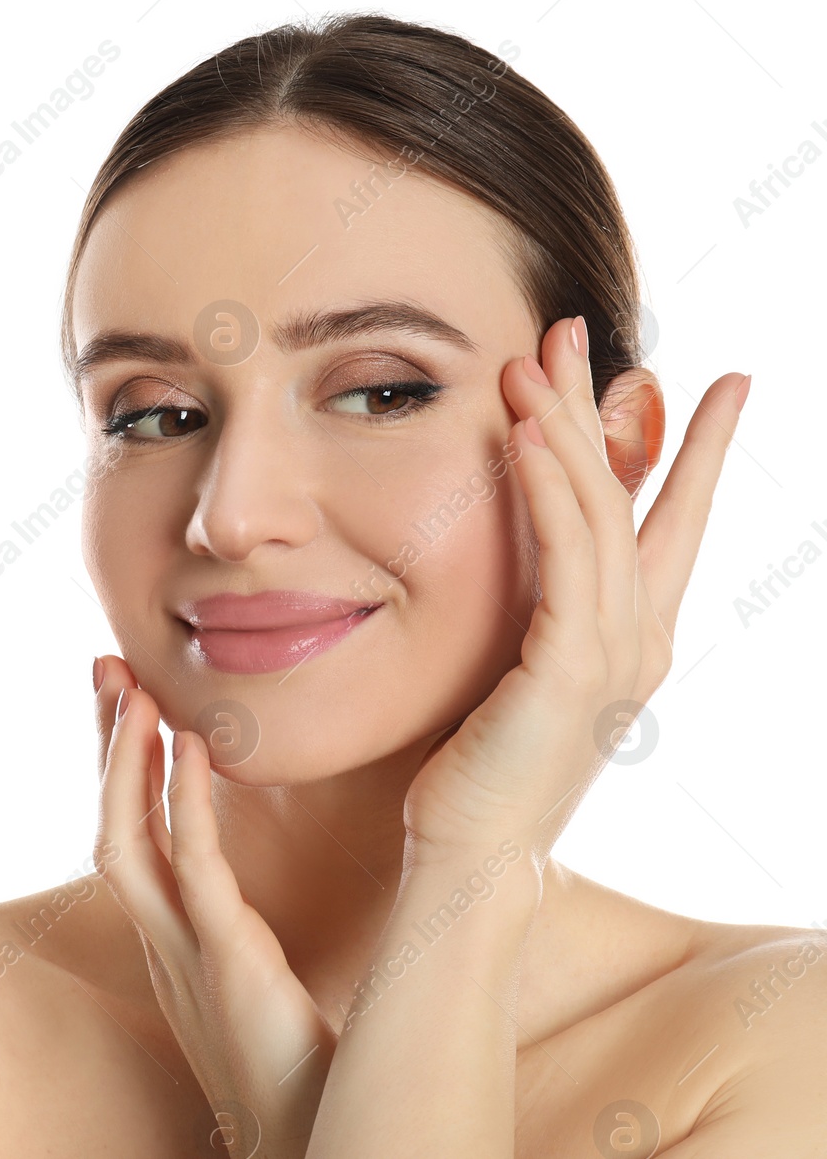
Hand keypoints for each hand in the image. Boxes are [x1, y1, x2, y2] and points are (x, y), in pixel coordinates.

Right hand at [94, 654, 336, 1156]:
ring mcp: (182, 953)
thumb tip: (271, 878)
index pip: (127, 834)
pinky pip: (193, 869)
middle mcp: (160, 941)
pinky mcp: (224, 960)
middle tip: (103, 667)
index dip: (120, 766)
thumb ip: (245, 929)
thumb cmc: (301, 1070)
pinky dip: (184, 803)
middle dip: (104, 745)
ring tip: (129, 691)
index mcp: (170, 940)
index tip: (126, 699)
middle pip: (109, 824)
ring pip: (127, 841)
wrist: (315, 1140)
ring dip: (123, 763)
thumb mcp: (262, 980)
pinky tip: (190, 747)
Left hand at [401, 315, 748, 871]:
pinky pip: (566, 555)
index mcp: (628, 640)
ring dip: (568, 426)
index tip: (713, 380)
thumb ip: (536, 614)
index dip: (692, 450)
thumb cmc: (479, 772)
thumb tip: (529, 562)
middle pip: (635, 498)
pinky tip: (524, 429)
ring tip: (539, 353)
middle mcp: (636, 641)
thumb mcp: (517, 674)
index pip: (667, 525)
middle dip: (611, 408)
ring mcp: (612, 657)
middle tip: (584, 328)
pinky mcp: (569, 671)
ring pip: (602, 513)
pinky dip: (550, 484)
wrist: (473, 857)